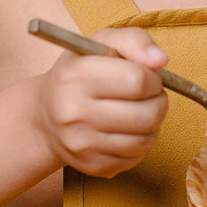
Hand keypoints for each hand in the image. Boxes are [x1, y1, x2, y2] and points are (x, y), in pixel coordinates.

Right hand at [35, 26, 168, 176]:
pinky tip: (129, 131)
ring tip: (141, 112)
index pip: (137, 81)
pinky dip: (141, 144)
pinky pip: (136, 158)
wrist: (46, 116)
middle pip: (146, 114)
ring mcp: (81, 143)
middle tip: (151, 97)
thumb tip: (160, 60)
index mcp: (75, 76)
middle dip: (159, 103)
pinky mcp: (91, 165)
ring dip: (153, 124)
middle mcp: (74, 112)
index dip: (153, 79)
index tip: (148, 78)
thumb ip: (133, 40)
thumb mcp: (101, 43)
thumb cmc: (80, 73)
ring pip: (145, 139)